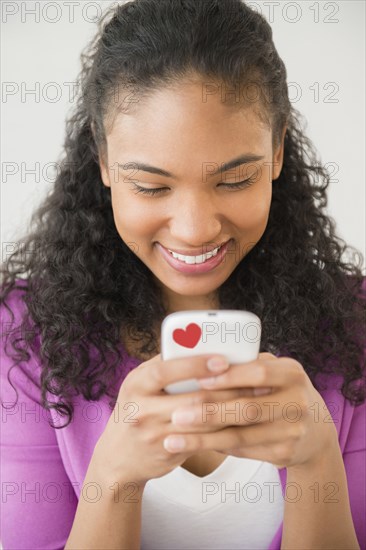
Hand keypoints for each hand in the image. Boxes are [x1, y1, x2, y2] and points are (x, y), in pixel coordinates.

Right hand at [92, 352, 262, 485]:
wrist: (119, 457)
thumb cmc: (136, 410)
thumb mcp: (140, 384)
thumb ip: (165, 366)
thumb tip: (200, 344)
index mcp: (136, 384)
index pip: (165, 371)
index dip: (195, 365)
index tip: (222, 360)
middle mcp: (142, 410)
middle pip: (192, 399)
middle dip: (228, 389)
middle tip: (256, 381)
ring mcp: (156, 435)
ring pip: (204, 422)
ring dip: (233, 410)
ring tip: (256, 399)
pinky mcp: (170, 453)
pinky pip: (204, 440)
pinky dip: (226, 428)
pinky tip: (243, 419)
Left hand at [165, 352, 338, 469]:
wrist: (316, 431)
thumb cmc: (282, 391)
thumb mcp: (275, 372)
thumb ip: (247, 365)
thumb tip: (202, 363)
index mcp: (292, 374)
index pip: (258, 373)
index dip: (228, 377)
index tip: (198, 379)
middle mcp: (297, 403)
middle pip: (247, 409)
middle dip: (208, 412)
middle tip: (176, 415)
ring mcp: (293, 431)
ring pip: (240, 436)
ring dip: (203, 439)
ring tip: (173, 439)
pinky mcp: (284, 454)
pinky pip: (243, 450)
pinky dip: (216, 447)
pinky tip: (193, 446)